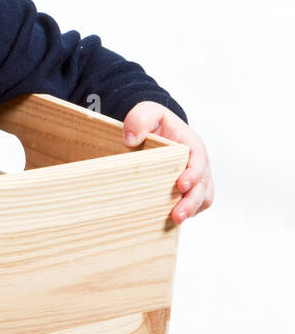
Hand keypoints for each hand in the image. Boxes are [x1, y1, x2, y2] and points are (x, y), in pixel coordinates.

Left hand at [122, 101, 213, 223]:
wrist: (153, 131)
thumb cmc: (154, 122)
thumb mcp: (146, 113)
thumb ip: (139, 120)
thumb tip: (129, 140)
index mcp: (192, 146)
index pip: (199, 161)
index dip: (193, 174)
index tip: (181, 185)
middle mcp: (198, 165)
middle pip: (203, 186)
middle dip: (191, 201)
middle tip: (177, 214)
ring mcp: (195, 179)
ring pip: (202, 199)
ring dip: (191, 210)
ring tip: (175, 220)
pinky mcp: (187, 191)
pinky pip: (194, 206)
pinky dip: (186, 212)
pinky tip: (169, 220)